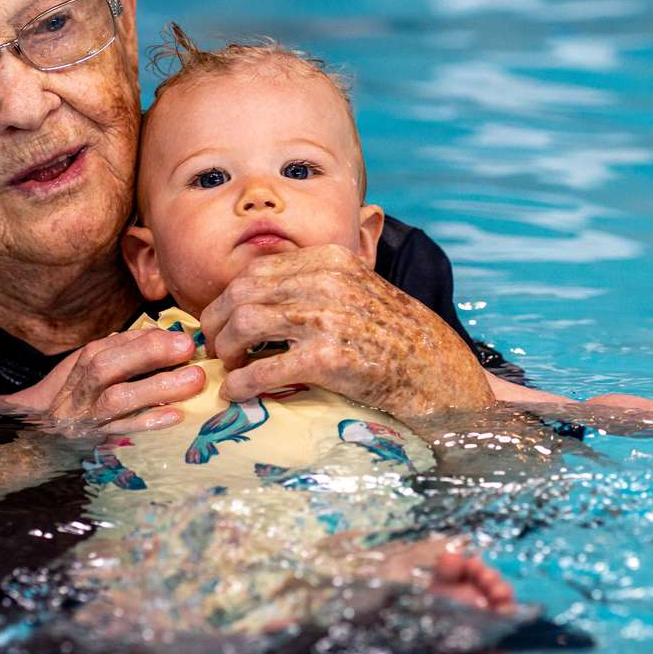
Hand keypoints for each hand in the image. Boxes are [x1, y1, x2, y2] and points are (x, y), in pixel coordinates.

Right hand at [8, 328, 204, 437]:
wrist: (43, 434)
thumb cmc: (82, 395)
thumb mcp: (94, 367)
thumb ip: (126, 351)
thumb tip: (166, 335)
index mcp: (83, 365)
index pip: (110, 347)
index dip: (147, 340)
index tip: (184, 338)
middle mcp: (80, 390)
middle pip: (106, 367)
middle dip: (148, 354)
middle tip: (188, 349)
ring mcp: (86, 418)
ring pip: (115, 400)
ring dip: (156, 388)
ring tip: (194, 380)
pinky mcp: (96, 443)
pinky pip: (123, 432)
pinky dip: (149, 422)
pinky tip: (175, 415)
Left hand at [199, 244, 492, 414]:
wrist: (438, 372)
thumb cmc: (397, 336)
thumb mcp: (359, 289)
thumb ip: (317, 282)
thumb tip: (260, 293)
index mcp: (330, 260)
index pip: (255, 270)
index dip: (226, 297)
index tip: (219, 319)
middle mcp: (326, 282)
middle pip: (241, 294)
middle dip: (216, 322)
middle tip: (214, 347)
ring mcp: (326, 319)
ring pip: (245, 324)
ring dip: (226, 349)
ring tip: (227, 367)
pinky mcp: (328, 360)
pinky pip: (265, 369)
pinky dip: (242, 383)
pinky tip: (236, 393)